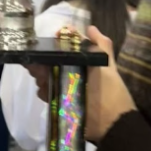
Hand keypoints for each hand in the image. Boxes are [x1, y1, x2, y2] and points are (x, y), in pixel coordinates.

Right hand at [25, 26, 135, 142]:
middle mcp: (72, 75)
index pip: (63, 51)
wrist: (111, 124)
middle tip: (40, 64)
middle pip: (50, 64)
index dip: (53, 47)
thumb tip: (90, 27)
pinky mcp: (60, 104)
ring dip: (42, 76)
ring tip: (44, 78)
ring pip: (46, 78)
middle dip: (42, 62)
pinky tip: (47, 91)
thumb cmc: (109, 92)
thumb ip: (101, 47)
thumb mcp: (108, 67)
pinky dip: (44, 92)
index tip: (47, 44)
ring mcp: (65, 90)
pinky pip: (47, 94)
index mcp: (82, 64)